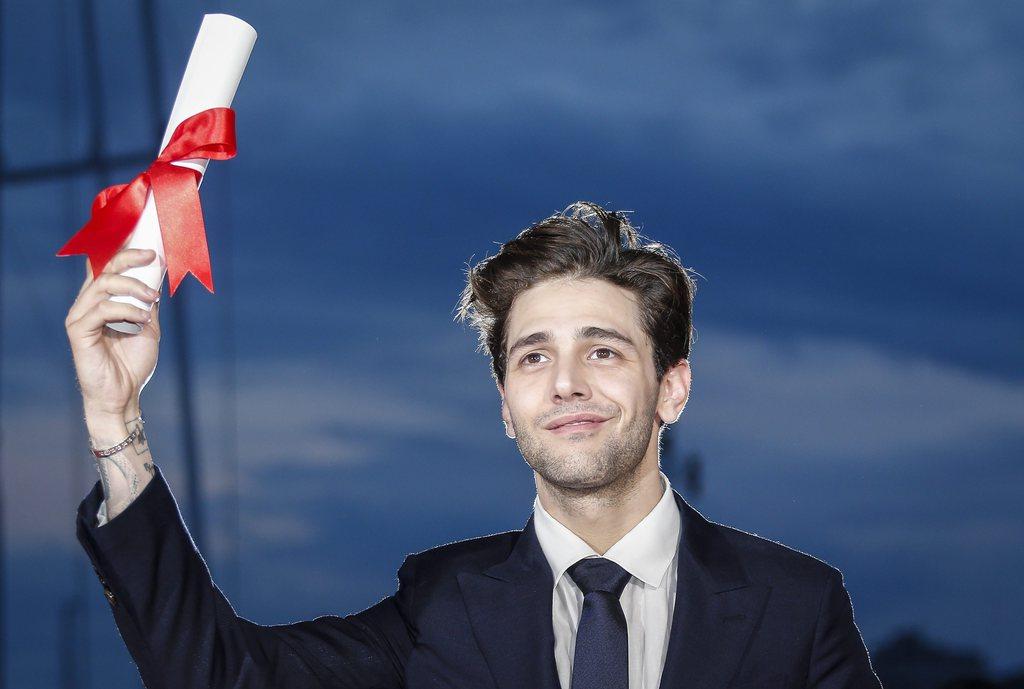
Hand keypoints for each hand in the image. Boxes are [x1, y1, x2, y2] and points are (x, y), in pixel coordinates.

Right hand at [65, 248, 161, 424]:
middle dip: (130, 257)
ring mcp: (80, 316)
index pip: (107, 265)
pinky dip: (127, 311)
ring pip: (103, 285)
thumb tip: (160, 272)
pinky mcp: (78, 331)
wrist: (124, 394)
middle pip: (104, 267)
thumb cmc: (133, 361)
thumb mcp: (148, 324)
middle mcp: (87, 303)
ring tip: (153, 298)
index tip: (145, 237)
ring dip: (133, 287)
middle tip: (153, 258)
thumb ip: (148, 299)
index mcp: (102, 299)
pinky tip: (143, 319)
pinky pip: (103, 310)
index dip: (121, 247)